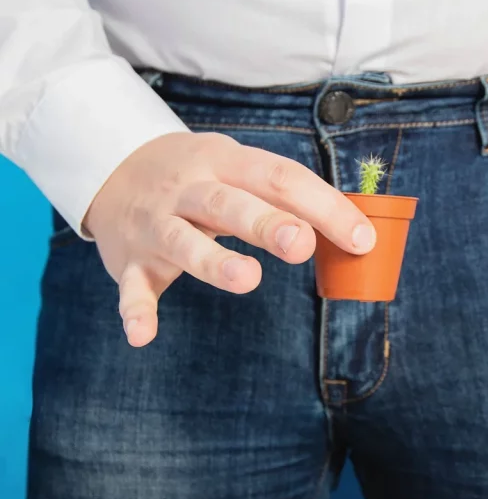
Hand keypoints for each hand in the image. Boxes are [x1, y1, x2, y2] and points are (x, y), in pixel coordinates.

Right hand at [84, 132, 375, 346]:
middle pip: (227, 203)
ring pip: (182, 240)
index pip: (280, 177)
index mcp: (224, 162)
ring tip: (247, 279)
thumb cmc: (199, 176)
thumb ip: (285, 197)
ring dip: (213, 261)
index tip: (361, 238)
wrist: (115, 168)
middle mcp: (188, 189)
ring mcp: (156, 223)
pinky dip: (133, 310)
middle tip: (301, 244)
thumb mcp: (236, 167)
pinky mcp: (131, 259)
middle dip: (265, 222)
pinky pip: (130, 286)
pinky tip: (142, 335)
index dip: (322, 206)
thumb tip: (351, 232)